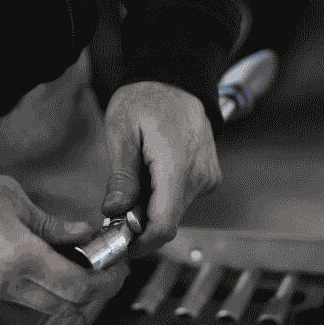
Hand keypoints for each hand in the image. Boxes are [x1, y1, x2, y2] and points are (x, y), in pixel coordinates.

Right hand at [0, 158, 127, 312]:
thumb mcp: (14, 198)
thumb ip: (53, 224)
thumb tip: (83, 234)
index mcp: (18, 257)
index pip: (77, 287)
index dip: (105, 283)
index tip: (117, 271)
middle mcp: (4, 283)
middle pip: (64, 306)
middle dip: (91, 292)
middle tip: (104, 271)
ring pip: (41, 304)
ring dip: (64, 291)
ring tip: (75, 264)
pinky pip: (17, 297)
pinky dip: (38, 287)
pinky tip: (43, 265)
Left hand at [101, 82, 221, 253]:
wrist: (177, 79)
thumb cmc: (146, 99)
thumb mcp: (121, 131)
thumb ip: (121, 176)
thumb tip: (115, 213)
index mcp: (176, 165)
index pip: (164, 224)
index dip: (140, 242)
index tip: (120, 245)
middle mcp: (199, 177)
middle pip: (168, 221)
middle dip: (140, 226)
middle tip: (114, 215)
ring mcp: (207, 178)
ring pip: (175, 212)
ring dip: (150, 212)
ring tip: (132, 188)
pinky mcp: (209, 178)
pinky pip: (183, 200)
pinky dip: (163, 199)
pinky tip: (151, 179)